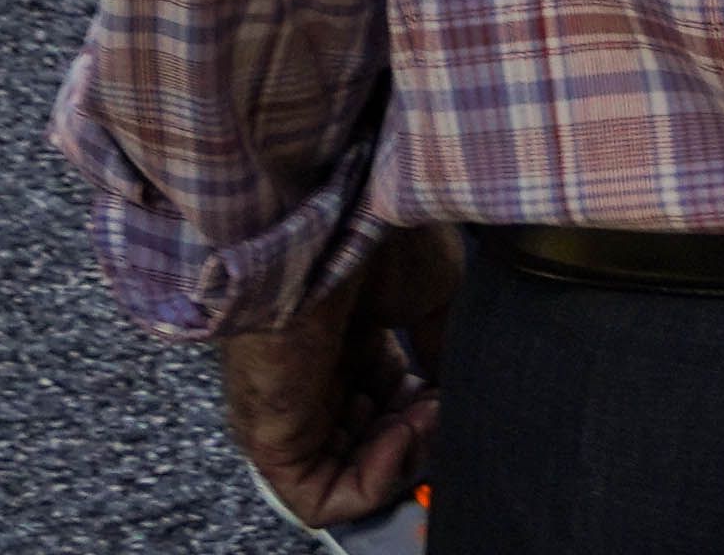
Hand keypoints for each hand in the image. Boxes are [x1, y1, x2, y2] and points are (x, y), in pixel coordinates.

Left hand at [220, 224, 458, 535]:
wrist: (331, 227)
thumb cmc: (379, 243)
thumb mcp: (435, 294)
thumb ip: (443, 349)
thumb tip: (452, 390)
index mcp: (346, 339)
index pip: (384, 401)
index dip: (425, 407)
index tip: (449, 389)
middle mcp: (315, 378)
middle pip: (369, 440)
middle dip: (416, 435)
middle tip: (441, 407)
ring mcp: (290, 411)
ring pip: (346, 475)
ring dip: (399, 461)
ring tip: (423, 418)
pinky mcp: (272, 439)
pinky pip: (317, 496)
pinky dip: (370, 484)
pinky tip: (400, 439)